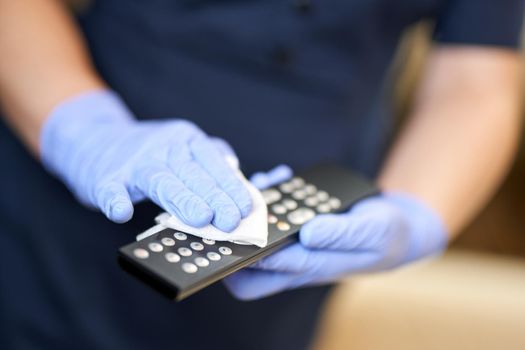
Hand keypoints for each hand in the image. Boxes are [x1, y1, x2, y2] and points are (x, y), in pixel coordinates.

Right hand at [40, 89, 251, 230]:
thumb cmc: (149, 153)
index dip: (231, 185)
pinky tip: (122, 212)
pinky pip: (111, 189)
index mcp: (186, 140)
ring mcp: (133, 162)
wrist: (92, 138)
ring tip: (201, 218)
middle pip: (192, 174)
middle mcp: (163, 147)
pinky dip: (116, 200)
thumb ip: (209, 160)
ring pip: (161, 181)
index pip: (213, 162)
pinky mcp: (106, 178)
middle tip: (231, 220)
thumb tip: (238, 174)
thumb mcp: (183, 147)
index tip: (246, 207)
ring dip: (182, 200)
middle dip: (215, 197)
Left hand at [224, 167, 447, 299]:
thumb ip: (342, 234)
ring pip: (259, 239)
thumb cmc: (387, 235)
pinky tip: (280, 176)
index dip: (250, 253)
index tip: (237, 229)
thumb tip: (306, 234)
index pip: (271, 270)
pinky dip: (271, 195)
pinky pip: (274, 216)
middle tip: (234, 213)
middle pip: (252, 274)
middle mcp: (299, 259)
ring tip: (262, 182)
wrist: (399, 227)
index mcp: (315, 267)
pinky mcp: (299, 226)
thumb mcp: (373, 233)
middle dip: (236, 248)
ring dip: (253, 211)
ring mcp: (297, 243)